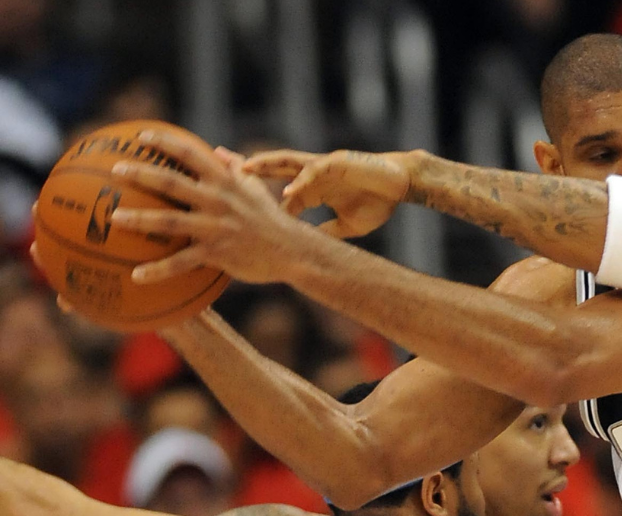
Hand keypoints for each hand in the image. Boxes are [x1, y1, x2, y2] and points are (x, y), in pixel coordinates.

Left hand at [109, 132, 329, 284]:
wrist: (292, 251)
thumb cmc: (271, 218)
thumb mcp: (257, 188)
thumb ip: (236, 168)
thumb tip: (217, 150)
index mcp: (226, 182)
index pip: (192, 154)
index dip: (166, 143)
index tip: (142, 136)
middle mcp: (218, 200)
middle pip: (172, 182)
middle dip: (141, 174)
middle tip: (116, 169)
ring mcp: (216, 227)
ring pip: (170, 221)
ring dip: (139, 219)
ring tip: (114, 217)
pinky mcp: (217, 253)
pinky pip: (181, 263)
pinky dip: (158, 270)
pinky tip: (136, 276)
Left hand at [244, 149, 414, 237]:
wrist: (401, 184)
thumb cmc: (378, 201)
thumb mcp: (348, 225)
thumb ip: (328, 231)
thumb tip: (310, 246)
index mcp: (313, 189)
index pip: (278, 195)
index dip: (257, 202)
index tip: (231, 211)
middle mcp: (312, 175)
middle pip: (272, 169)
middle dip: (247, 169)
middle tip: (219, 168)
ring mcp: (323, 167)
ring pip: (287, 162)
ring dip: (266, 166)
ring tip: (244, 170)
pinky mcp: (337, 163)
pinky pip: (315, 171)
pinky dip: (302, 182)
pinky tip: (288, 192)